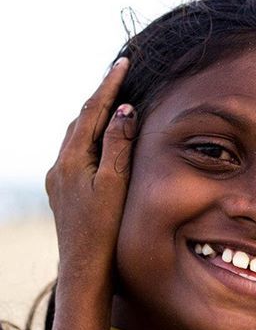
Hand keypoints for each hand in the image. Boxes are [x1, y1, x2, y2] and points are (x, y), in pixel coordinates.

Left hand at [46, 58, 134, 285]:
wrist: (84, 267)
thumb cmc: (103, 229)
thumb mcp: (115, 185)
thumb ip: (118, 145)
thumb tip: (124, 110)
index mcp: (71, 160)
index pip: (92, 111)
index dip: (109, 85)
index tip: (123, 62)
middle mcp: (59, 165)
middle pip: (80, 120)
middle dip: (100, 97)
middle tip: (120, 77)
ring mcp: (58, 178)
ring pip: (76, 137)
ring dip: (94, 118)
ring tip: (114, 104)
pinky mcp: (62, 190)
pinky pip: (76, 153)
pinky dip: (90, 139)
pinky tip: (102, 143)